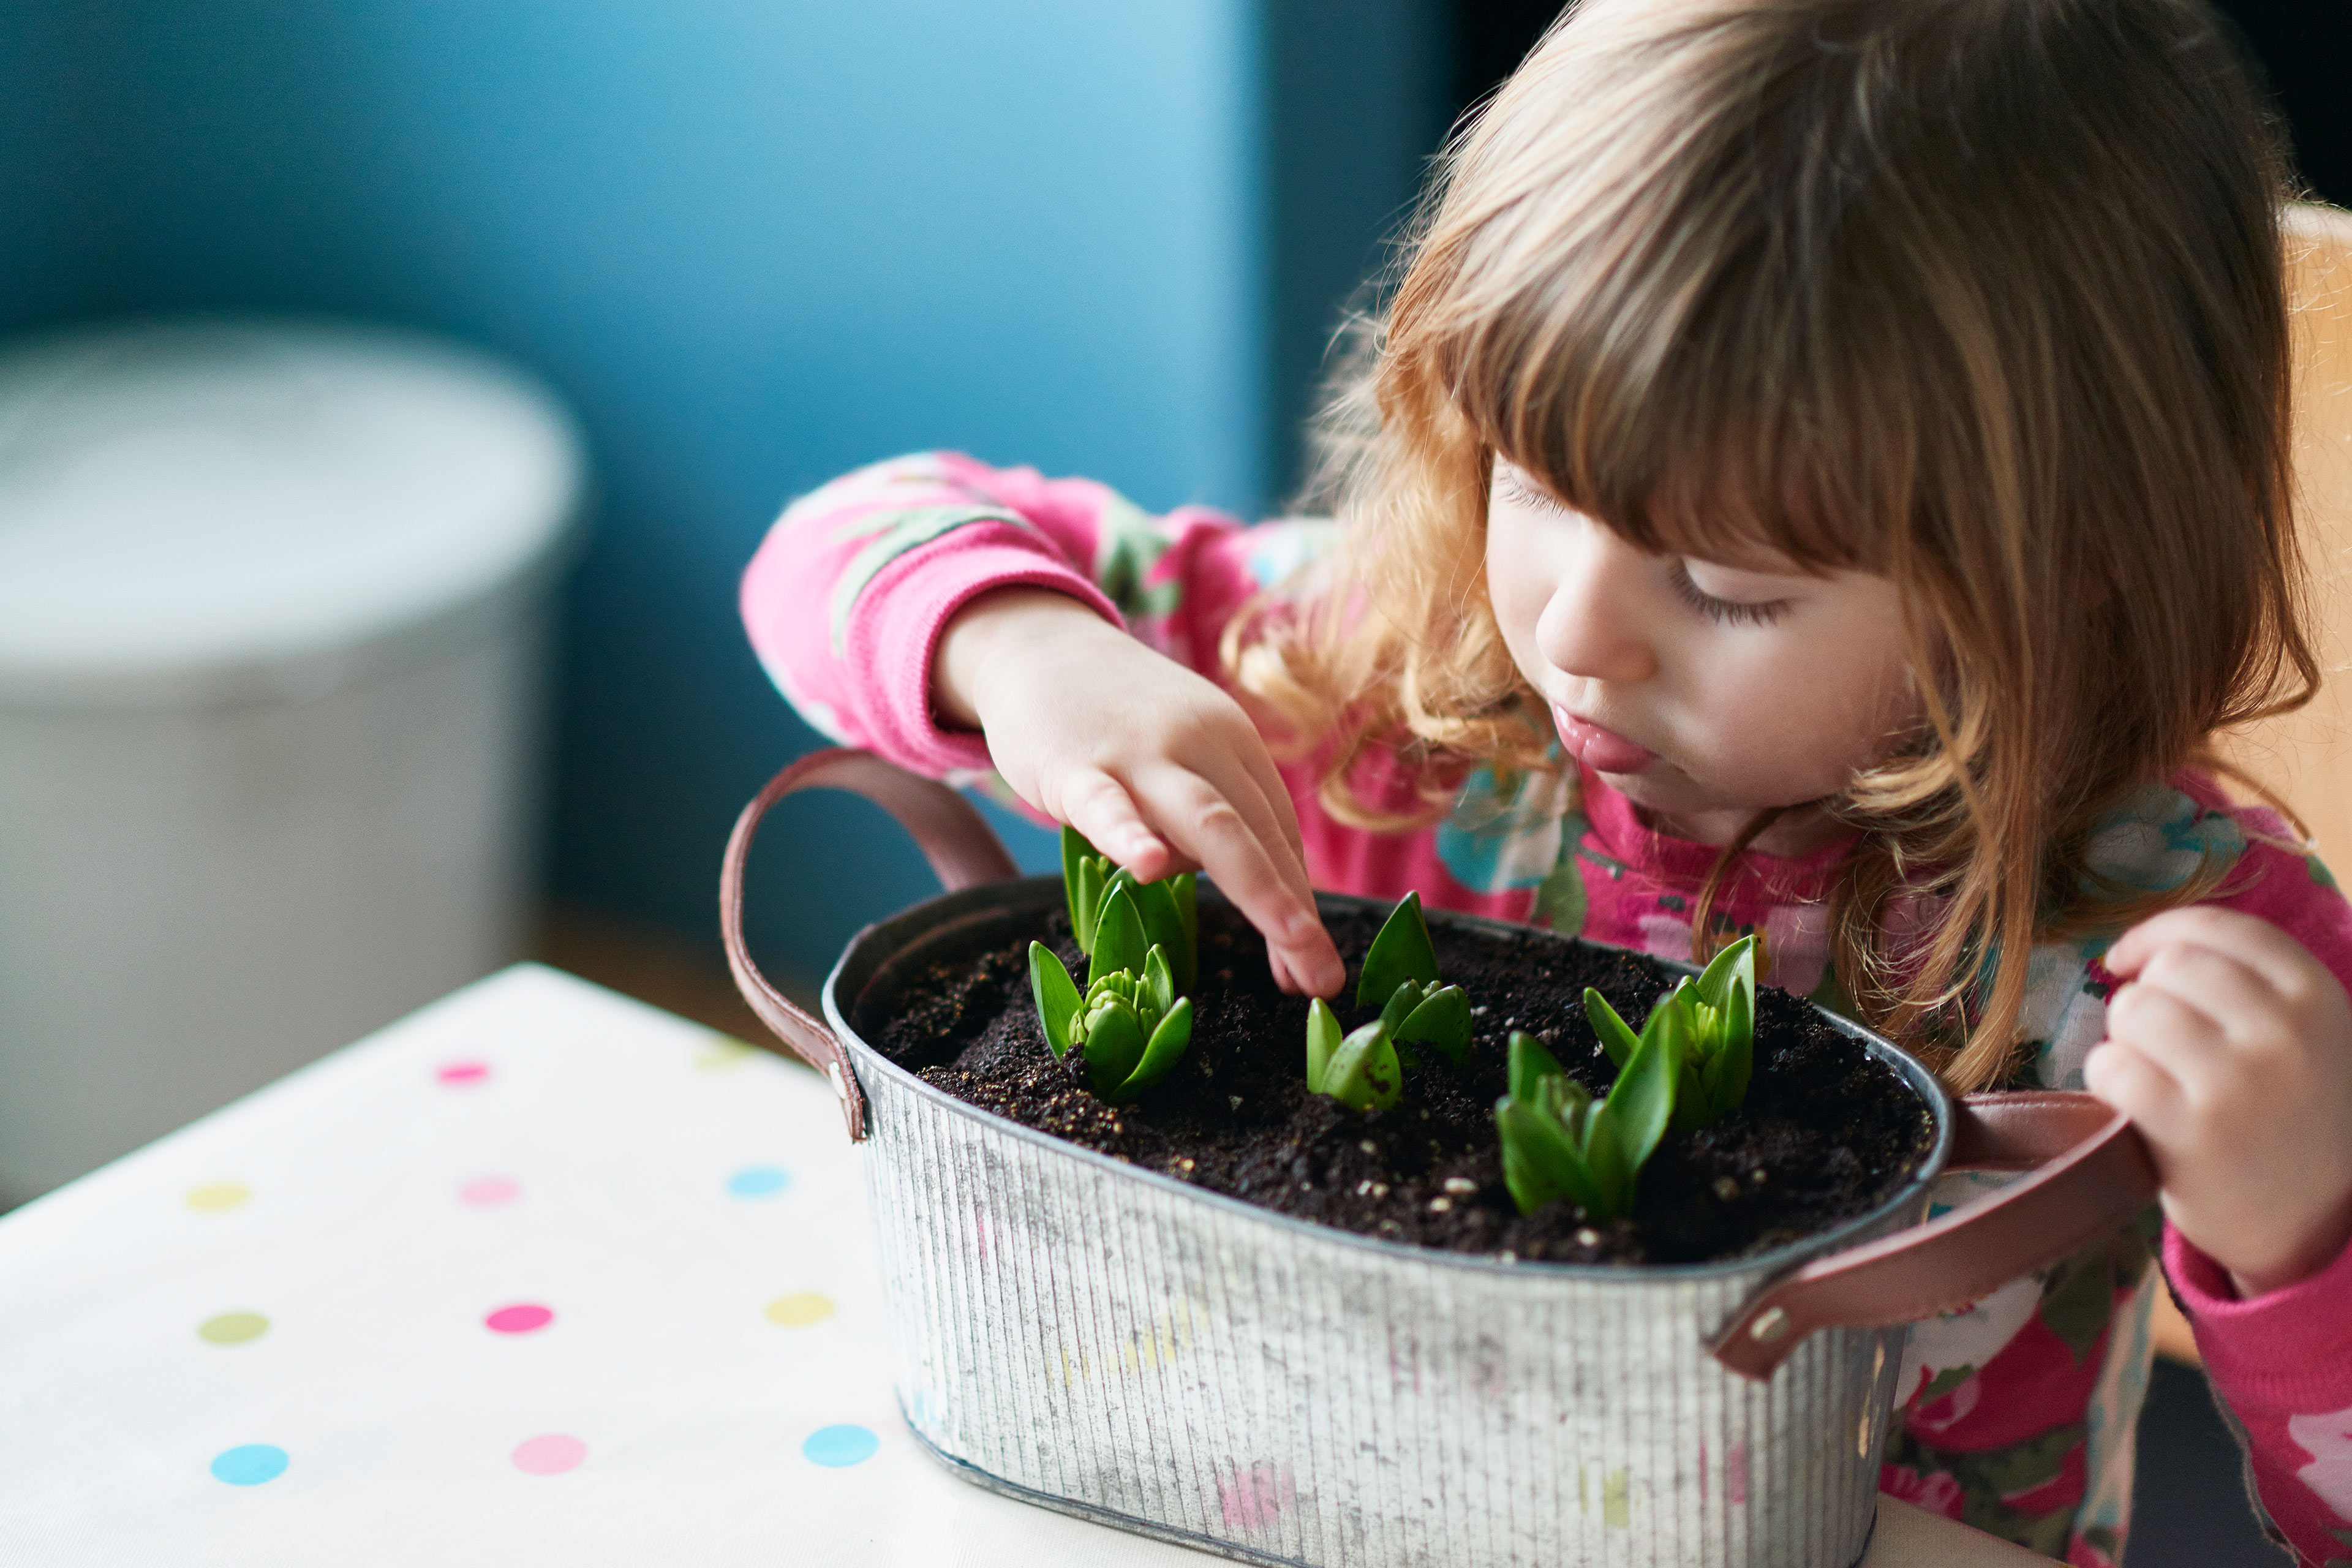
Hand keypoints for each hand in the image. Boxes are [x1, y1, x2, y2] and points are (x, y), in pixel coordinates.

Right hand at [935, 589, 1344, 995]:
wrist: (1037, 648)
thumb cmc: (1117, 722)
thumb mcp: (1181, 757)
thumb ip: (1212, 820)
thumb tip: (1257, 895)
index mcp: (1234, 745)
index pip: (1278, 832)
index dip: (1297, 901)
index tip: (1310, 965)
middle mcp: (1201, 744)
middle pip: (1261, 833)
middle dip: (1295, 910)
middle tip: (1322, 980)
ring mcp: (1139, 753)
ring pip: (1208, 820)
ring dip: (1256, 883)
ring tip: (1290, 938)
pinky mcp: (1074, 765)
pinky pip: (1105, 805)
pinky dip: (1128, 834)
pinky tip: (1146, 868)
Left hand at [2086, 906, 2351, 1296]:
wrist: (2315, 1226)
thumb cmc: (2292, 1118)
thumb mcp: (2308, 1036)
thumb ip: (2250, 983)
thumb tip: (2139, 949)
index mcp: (2317, 998)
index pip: (2218, 928)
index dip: (2158, 934)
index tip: (2130, 959)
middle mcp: (2283, 1033)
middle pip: (2169, 967)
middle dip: (2148, 998)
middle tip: (2163, 1047)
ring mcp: (2236, 1082)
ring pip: (2133, 1009)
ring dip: (2126, 1040)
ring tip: (2157, 1078)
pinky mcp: (2190, 1132)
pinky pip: (2111, 1067)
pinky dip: (2108, 1081)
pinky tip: (2138, 1106)